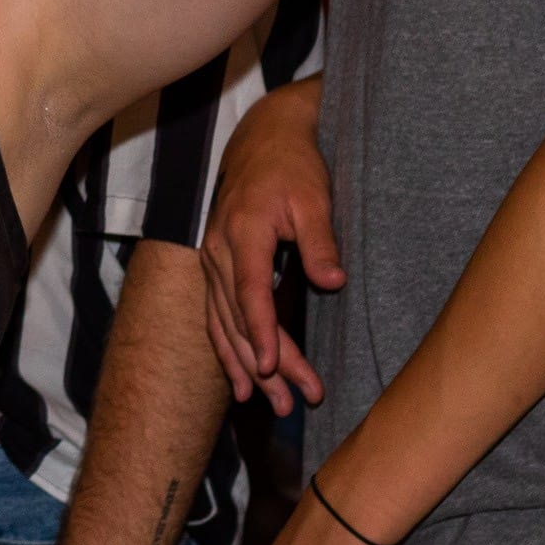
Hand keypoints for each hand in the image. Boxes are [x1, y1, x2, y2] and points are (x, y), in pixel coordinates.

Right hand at [202, 79, 338, 411]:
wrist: (262, 140)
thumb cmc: (293, 168)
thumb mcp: (314, 198)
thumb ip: (320, 241)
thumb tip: (333, 281)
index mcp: (244, 233)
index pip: (250, 292)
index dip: (262, 332)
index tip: (273, 367)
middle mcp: (219, 250)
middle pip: (238, 318)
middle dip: (264, 364)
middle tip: (293, 402)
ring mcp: (212, 259)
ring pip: (224, 323)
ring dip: (245, 366)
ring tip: (271, 403)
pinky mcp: (215, 266)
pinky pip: (216, 316)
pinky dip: (227, 350)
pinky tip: (242, 382)